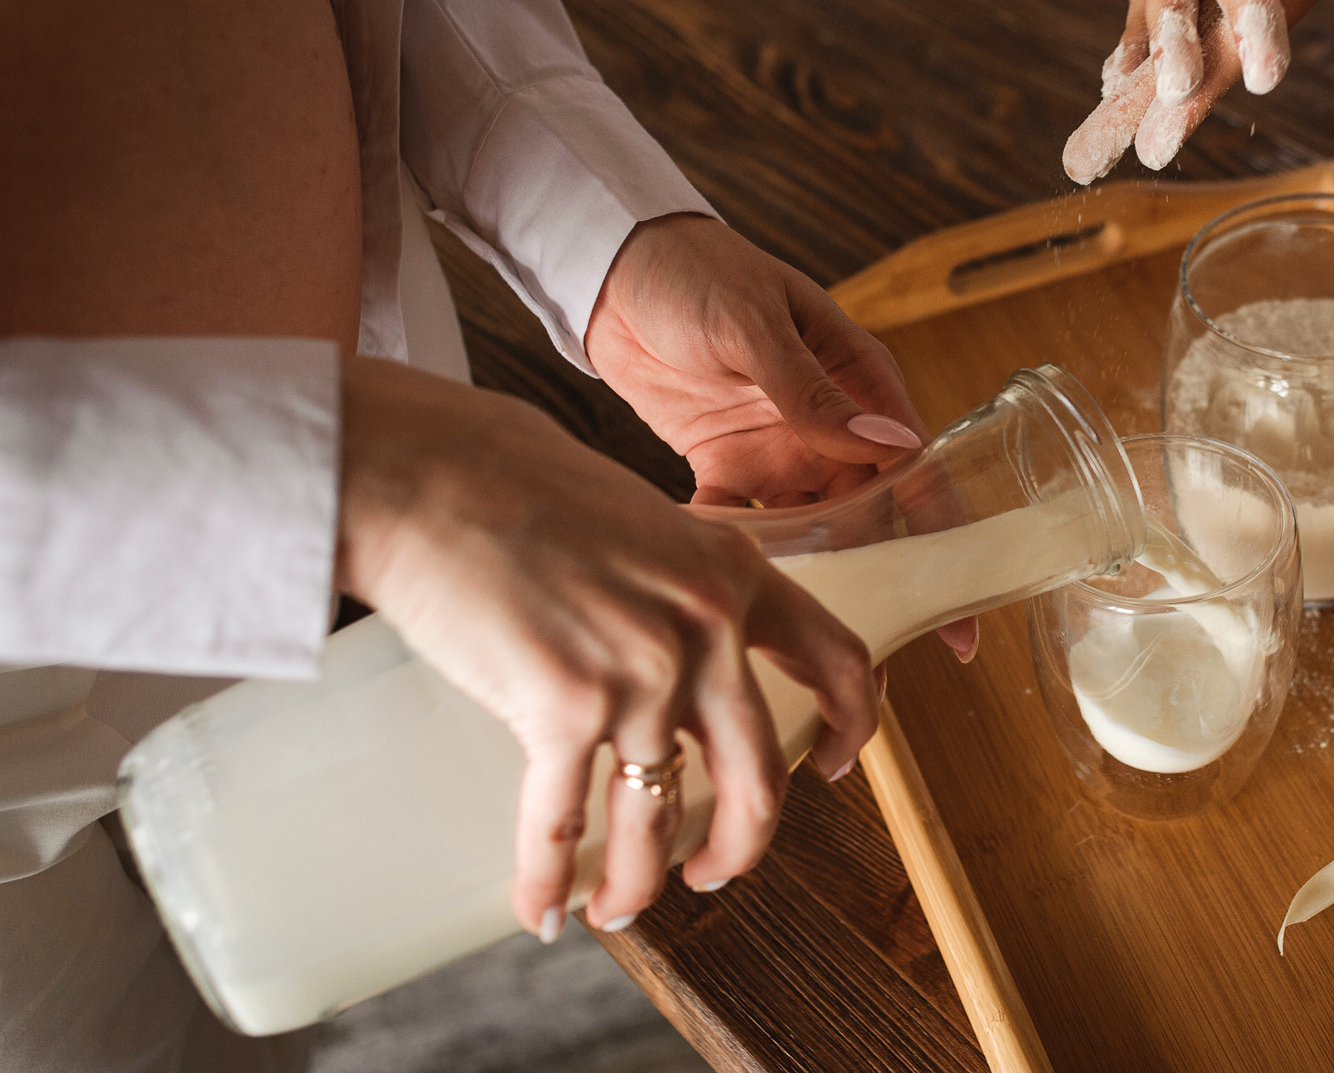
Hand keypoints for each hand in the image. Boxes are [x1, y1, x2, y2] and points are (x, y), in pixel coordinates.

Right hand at [335, 355, 879, 933]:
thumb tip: (665, 640)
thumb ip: (672, 582)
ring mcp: (642, 672)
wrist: (433, 474)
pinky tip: (540, 909)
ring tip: (617, 907)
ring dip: (639, 880)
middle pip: (758, 777)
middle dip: (739, 846)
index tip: (829, 769)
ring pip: (659, 816)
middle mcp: (706, 628)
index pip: (836, 658)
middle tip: (712, 873)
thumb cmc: (514, 483)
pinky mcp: (565, 705)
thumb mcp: (641, 521)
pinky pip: (564, 821)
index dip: (848, 727)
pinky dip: (548, 877)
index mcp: (733, 574)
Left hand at [585, 213, 978, 660]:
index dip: (943, 547)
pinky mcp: (721, 463)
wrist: (612, 265)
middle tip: (879, 669)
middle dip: (879, 590)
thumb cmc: (699, 271)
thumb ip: (815, 392)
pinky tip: (722, 590)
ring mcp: (777, 450)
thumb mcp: (758, 326)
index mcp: (861, 384)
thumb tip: (894, 446)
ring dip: (811, 584)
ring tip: (809, 652)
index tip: (960, 621)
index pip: (916, 474)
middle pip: (868, 522)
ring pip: (808, 535)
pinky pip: (735, 523)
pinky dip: (731, 554)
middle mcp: (828, 428)